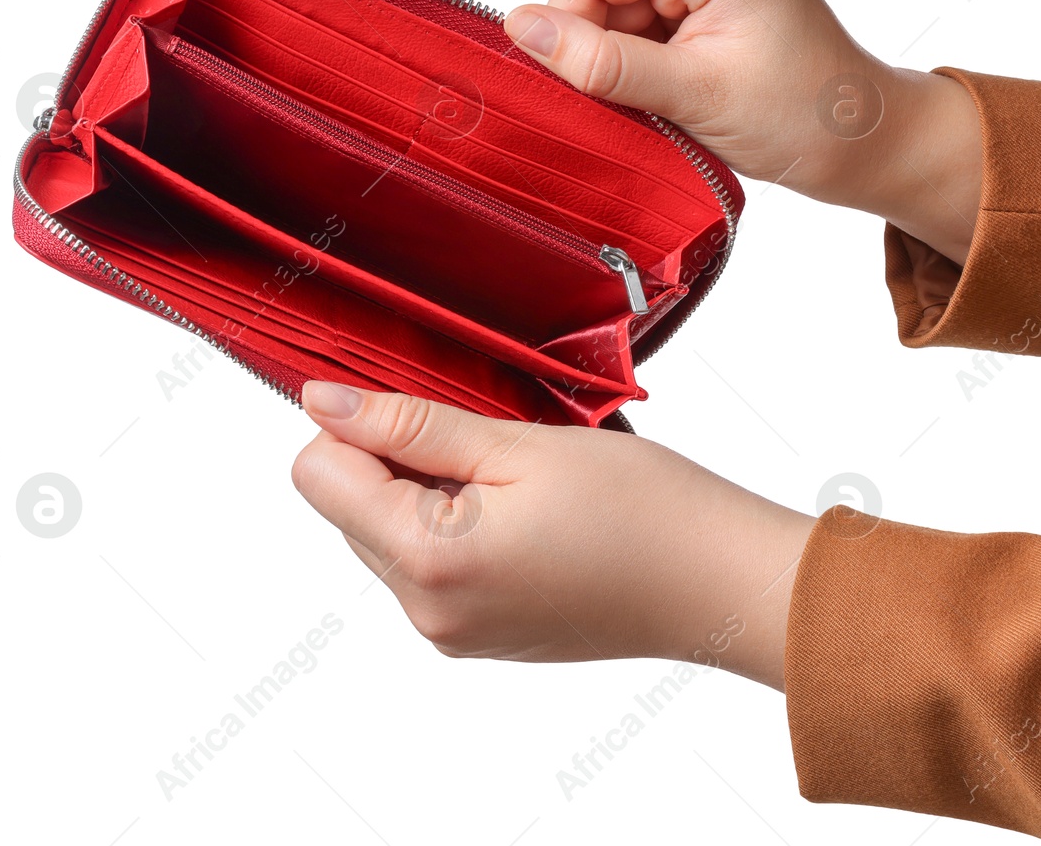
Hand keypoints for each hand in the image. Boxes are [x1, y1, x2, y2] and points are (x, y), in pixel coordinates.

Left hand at [290, 380, 816, 688]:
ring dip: (435, 496)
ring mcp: (453, 633)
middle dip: (403, 465)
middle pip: (350, 510)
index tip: (431, 413)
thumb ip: (410, 424)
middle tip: (495, 451)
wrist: (720, 581)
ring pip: (390, 536)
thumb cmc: (645, 510)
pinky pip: (432, 568)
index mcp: (429, 561)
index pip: (319, 476)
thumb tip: (322, 402)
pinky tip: (532, 519)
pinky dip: (462, 529)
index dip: (363, 428)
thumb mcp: (519, 444)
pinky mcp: (480, 638)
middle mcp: (427, 612)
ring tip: (522, 487)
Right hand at [502, 0, 982, 262]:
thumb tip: (522, 29)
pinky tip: (665, 92)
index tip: (570, 84)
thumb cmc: (806, 118)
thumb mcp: (694, 95)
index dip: (569, 25)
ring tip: (660, 102)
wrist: (862, 142)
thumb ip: (603, 62)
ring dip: (617, 56)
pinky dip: (637, 59)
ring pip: (614, 2)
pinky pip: (639, 17)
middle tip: (626, 101)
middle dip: (595, 42)